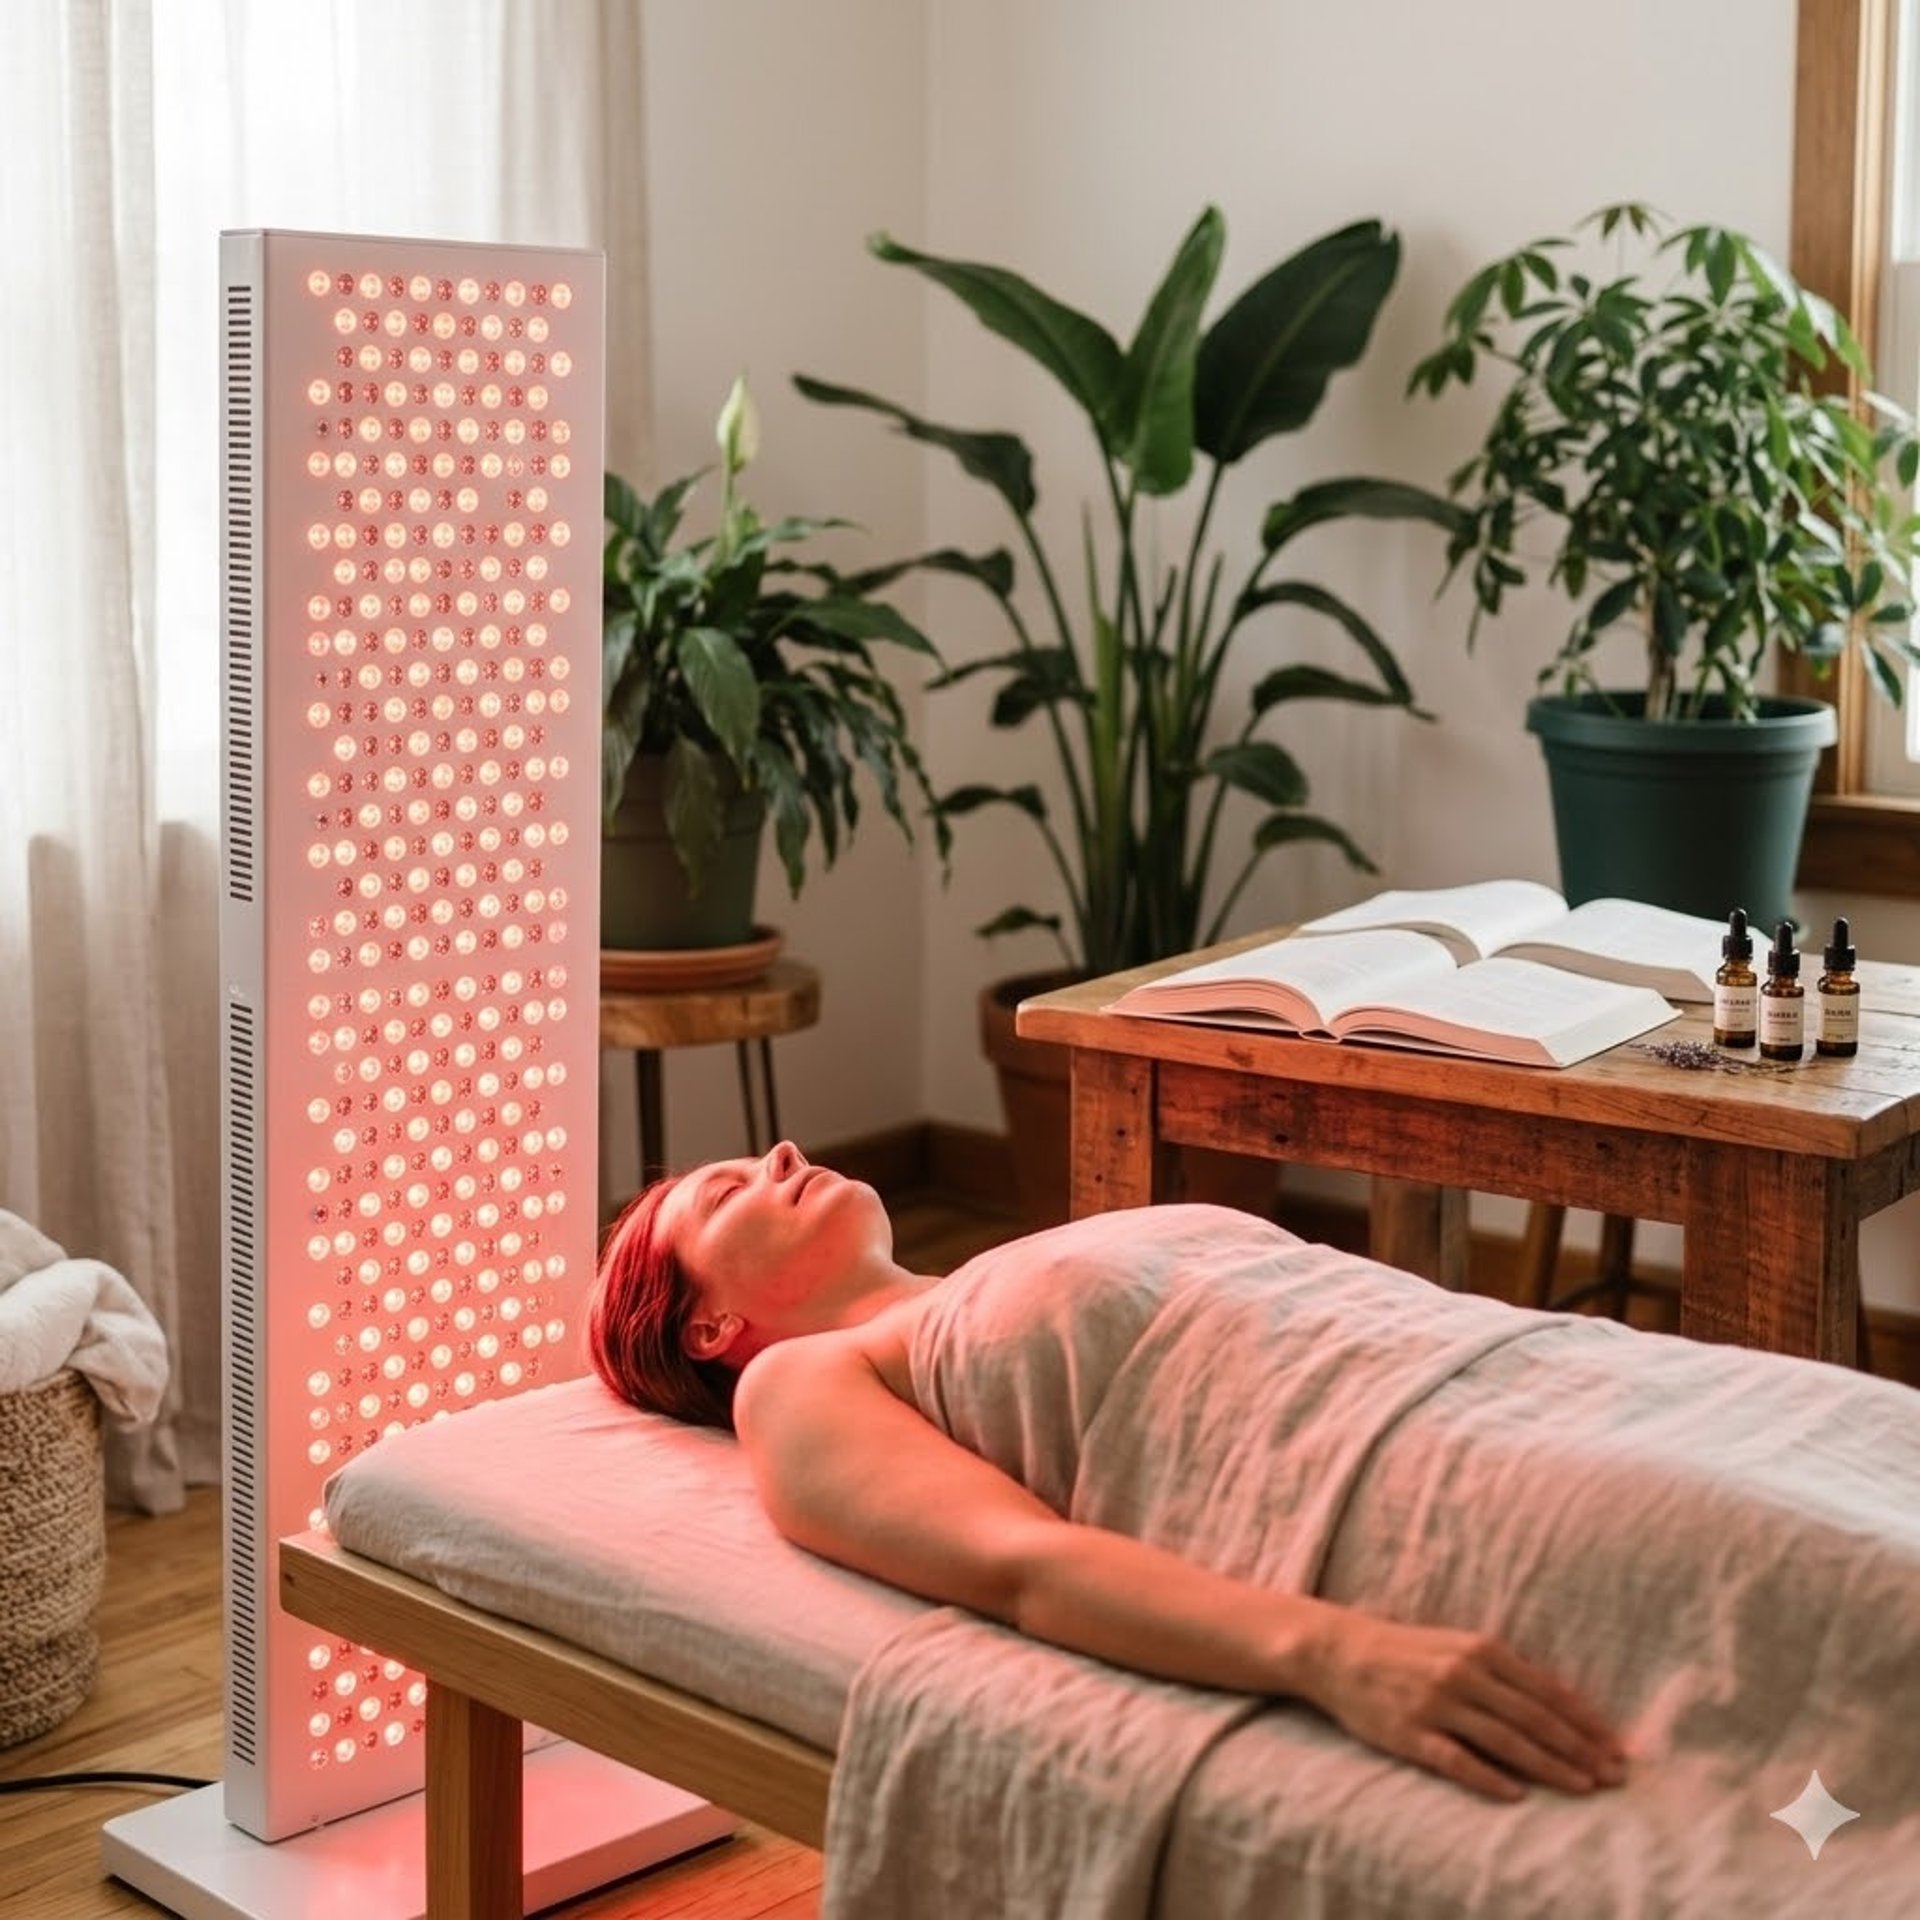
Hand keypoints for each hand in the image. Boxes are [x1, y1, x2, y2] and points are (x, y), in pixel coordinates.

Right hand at [1309, 1613, 1627, 1802]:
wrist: (1341, 1652)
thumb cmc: (1409, 1651)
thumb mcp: (1460, 1647)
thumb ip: (1510, 1673)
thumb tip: (1568, 1701)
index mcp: (1480, 1650)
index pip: (1546, 1692)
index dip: (1585, 1723)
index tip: (1618, 1748)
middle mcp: (1462, 1675)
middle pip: (1533, 1718)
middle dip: (1579, 1749)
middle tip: (1614, 1776)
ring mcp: (1436, 1705)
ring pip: (1505, 1741)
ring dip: (1549, 1767)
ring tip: (1583, 1788)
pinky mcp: (1411, 1732)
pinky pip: (1457, 1760)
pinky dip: (1489, 1778)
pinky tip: (1516, 1794)